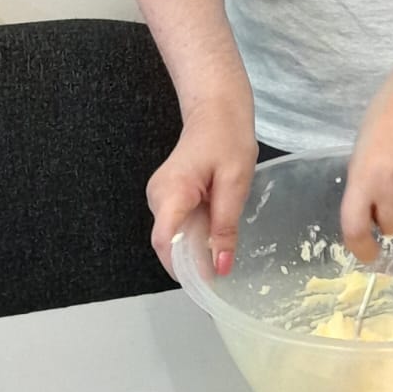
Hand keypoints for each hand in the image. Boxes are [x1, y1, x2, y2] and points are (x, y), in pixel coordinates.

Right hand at [146, 78, 257, 278]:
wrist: (215, 108)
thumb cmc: (228, 137)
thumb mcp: (235, 183)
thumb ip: (225, 227)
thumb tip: (219, 268)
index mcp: (172, 192)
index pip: (164, 242)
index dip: (184, 268)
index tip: (209, 283)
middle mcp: (157, 197)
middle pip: (167, 244)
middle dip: (193, 261)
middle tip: (223, 268)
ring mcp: (159, 196)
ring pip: (173, 237)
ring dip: (195, 247)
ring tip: (223, 246)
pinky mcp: (166, 196)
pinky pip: (177, 225)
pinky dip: (194, 233)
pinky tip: (215, 229)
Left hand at [340, 52, 392, 263]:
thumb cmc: (388, 111)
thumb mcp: (363, 145)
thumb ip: (364, 179)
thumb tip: (370, 212)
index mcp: (365, 174)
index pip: (355, 226)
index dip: (360, 247)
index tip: (367, 253)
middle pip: (391, 225)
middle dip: (389, 215)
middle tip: (390, 192)